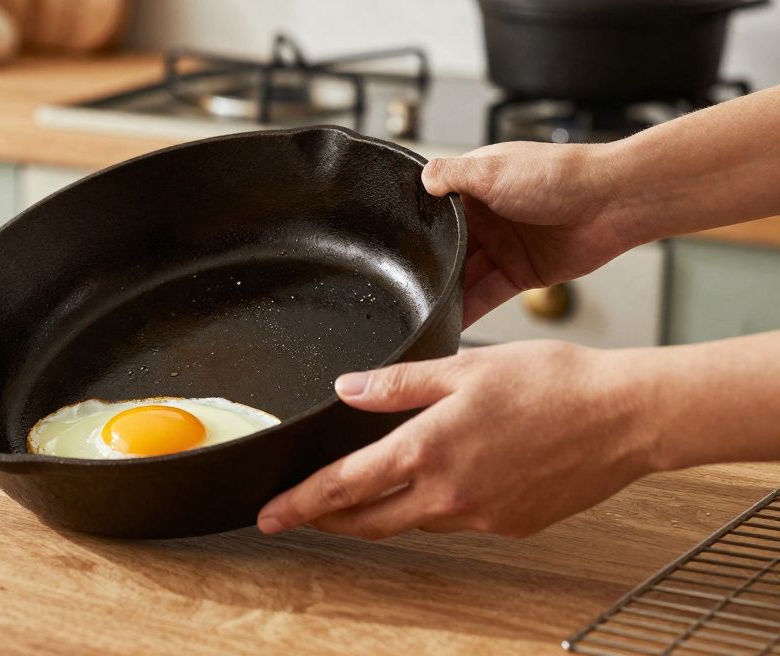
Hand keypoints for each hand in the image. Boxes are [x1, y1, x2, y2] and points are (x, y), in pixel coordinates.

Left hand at [256, 341, 658, 538]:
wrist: (625, 417)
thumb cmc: (553, 383)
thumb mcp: (463, 368)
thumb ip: (398, 382)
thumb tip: (348, 388)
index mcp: (428, 450)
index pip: (343, 487)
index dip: (299, 503)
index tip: (269, 514)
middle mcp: (448, 494)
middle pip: (367, 521)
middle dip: (326, 520)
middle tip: (298, 514)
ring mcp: (480, 517)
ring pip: (411, 521)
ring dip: (381, 510)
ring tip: (366, 488)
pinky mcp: (509, 526)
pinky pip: (454, 521)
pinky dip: (433, 506)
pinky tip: (442, 480)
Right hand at [423, 142, 637, 326]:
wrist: (613, 202)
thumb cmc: (560, 175)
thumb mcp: (492, 168)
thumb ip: (451, 173)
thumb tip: (421, 177)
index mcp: (476, 188)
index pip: (436, 213)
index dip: (418, 232)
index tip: (395, 252)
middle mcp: (487, 218)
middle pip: (447, 250)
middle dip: (430, 268)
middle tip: (405, 289)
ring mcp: (504, 247)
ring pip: (464, 276)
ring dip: (446, 293)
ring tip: (422, 310)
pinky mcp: (522, 273)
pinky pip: (487, 295)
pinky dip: (469, 310)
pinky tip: (449, 322)